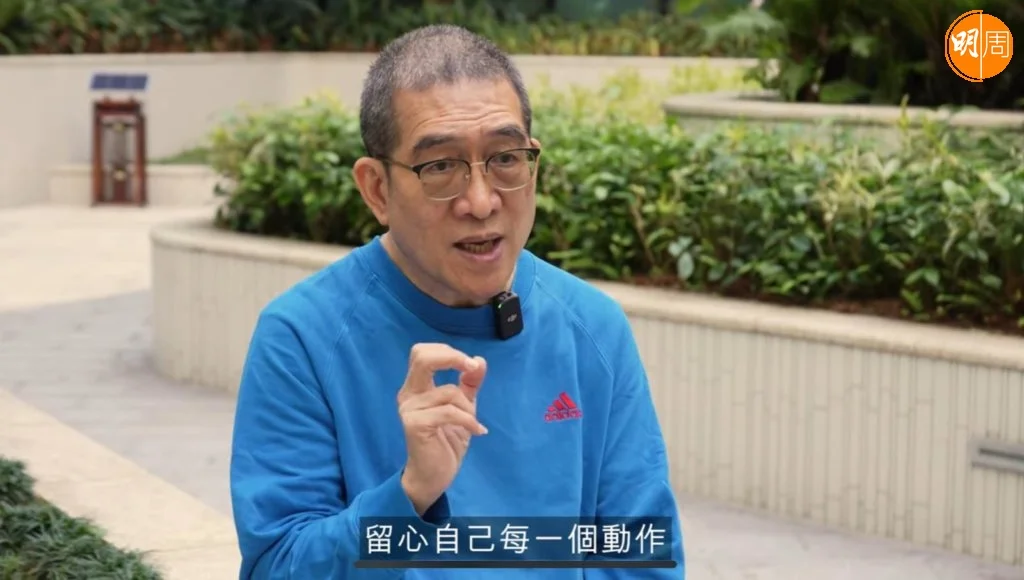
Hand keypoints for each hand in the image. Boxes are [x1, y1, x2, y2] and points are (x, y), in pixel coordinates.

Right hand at [397, 343, 487, 514]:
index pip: (422, 352)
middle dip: (452, 358)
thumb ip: (469, 383)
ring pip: (448, 391)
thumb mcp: (463, 407)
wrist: (434, 475)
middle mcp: (408, 394)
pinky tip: (477, 431)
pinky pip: (449, 412)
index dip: (447, 351)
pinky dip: (469, 420)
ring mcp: (409, 409)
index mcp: (416, 387)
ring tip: (473, 424)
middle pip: (422, 357)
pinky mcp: (415, 425)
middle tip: (472, 368)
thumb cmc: (446, 440)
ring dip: (468, 407)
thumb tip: (479, 360)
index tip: (471, 364)